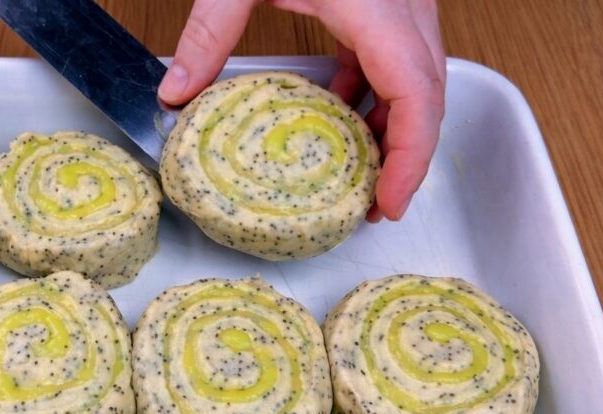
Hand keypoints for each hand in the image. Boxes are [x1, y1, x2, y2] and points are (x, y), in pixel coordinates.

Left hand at [158, 0, 445, 221]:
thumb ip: (209, 30)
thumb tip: (175, 93)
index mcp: (376, 2)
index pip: (416, 92)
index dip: (412, 156)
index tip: (390, 199)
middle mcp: (402, 2)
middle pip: (428, 93)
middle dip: (407, 154)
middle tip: (376, 204)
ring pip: (418, 75)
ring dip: (393, 124)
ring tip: (362, 171)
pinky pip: (394, 52)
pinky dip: (373, 88)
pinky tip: (341, 108)